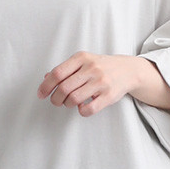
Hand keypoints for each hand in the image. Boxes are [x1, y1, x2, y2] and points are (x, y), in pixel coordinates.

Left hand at [37, 53, 156, 116]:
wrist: (128, 70)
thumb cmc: (101, 66)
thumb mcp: (83, 61)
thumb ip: (65, 69)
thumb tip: (46, 78)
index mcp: (82, 58)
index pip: (57, 73)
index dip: (46, 86)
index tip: (41, 94)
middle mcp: (91, 69)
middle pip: (63, 88)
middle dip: (55, 99)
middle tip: (56, 101)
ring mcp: (101, 82)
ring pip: (73, 99)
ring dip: (67, 104)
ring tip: (69, 103)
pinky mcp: (109, 96)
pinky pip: (88, 109)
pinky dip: (81, 110)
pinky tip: (82, 106)